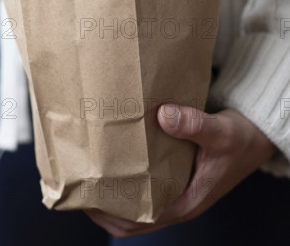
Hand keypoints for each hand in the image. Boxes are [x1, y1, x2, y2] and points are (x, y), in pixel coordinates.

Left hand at [86, 105, 276, 237]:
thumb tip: (163, 116)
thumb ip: (194, 125)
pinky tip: (116, 157)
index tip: (87, 198)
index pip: (139, 221)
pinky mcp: (176, 173)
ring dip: (115, 191)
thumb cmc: (241, 140)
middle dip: (105, 206)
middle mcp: (177, 199)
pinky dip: (129, 176)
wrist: (256, 136)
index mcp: (186, 202)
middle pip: (132, 215)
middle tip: (81, 182)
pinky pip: (146, 181)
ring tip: (91, 171)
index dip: (110, 215)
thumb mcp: (220, 132)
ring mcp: (176, 188)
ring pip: (137, 199)